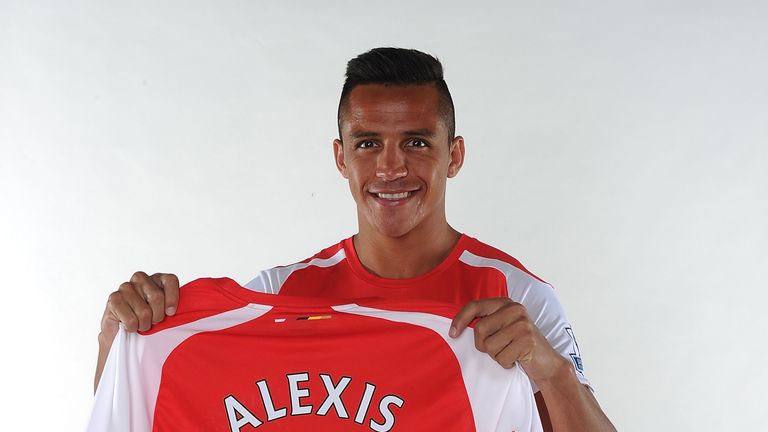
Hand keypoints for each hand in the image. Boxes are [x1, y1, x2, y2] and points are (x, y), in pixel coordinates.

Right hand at [95, 271, 179, 391]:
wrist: (126, 336)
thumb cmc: (154, 324)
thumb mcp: (172, 314)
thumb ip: (187, 307)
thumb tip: (220, 307)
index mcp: (158, 279)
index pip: (170, 279)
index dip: (173, 298)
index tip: (172, 314)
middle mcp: (141, 279)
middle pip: (156, 296)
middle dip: (157, 317)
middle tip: (154, 322)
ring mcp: (125, 287)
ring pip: (143, 310)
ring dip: (144, 325)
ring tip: (142, 326)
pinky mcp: (113, 299)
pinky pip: (130, 319)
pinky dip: (133, 328)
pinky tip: (129, 327)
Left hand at [449, 297, 567, 383]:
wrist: (547, 362)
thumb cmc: (518, 344)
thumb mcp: (503, 326)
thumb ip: (486, 321)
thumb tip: (455, 327)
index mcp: (505, 303)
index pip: (474, 306)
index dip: (459, 319)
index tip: (452, 333)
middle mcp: (515, 309)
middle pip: (479, 329)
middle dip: (483, 345)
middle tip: (496, 348)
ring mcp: (523, 324)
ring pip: (489, 346)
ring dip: (496, 356)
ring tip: (509, 352)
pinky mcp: (527, 341)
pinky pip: (502, 358)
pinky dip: (505, 363)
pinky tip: (516, 359)